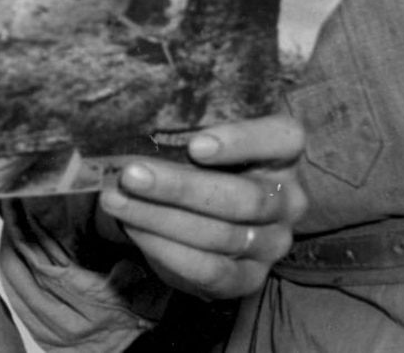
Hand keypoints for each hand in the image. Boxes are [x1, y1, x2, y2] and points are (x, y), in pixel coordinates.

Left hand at [96, 114, 307, 300]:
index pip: (282, 139)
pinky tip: (133, 229)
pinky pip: (212, 271)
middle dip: (181, 187)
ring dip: (161, 218)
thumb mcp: (194, 137)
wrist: (196, 214)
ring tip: (116, 201)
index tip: (195, 145)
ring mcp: (273, 242)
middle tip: (130, 174)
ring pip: (223, 235)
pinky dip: (167, 250)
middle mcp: (287, 199)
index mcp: (282, 152)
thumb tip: (128, 127)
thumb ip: (178, 129)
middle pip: (244, 197)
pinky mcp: (250, 277)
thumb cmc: (193, 160)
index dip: (242, 141)